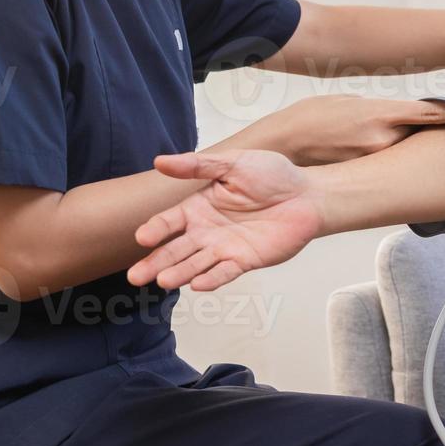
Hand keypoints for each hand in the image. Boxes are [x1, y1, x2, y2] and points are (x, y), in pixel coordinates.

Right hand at [127, 149, 324, 291]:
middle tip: (136, 277)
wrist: (308, 194)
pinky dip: (212, 279)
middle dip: (156, 262)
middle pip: (177, 249)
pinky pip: (225, 272)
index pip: (171, 221)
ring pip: (197, 264)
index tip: (142, 237)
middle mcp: (207, 230)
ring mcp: (225, 247)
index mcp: (200, 206)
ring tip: (163, 282)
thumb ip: (198, 165)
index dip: (156, 229)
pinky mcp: (246, 260)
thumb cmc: (272, 175)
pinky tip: (197, 285)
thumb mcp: (233, 163)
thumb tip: (160, 161)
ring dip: (180, 273)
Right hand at [273, 94, 444, 165]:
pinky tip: (368, 160)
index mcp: (382, 113)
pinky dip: (382, 163)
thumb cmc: (308, 117)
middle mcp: (384, 139)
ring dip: (401, 149)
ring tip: (385, 145)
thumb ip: (377, 109)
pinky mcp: (362, 176)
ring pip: (401, 154)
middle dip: (425, 134)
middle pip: (420, 137)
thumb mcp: (347, 101)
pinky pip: (383, 168)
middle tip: (431, 132)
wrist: (279, 145)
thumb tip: (395, 115)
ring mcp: (374, 161)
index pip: (430, 113)